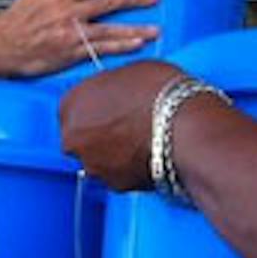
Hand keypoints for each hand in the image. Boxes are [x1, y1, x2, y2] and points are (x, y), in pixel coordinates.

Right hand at [0, 0, 160, 77]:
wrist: (2, 45)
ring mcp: (72, 32)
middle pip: (109, 2)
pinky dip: (121, 46)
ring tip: (156, 28)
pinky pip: (102, 48)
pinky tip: (137, 44)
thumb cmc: (17, 17)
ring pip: (111, 27)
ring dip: (136, 27)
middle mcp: (69, 10)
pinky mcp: (71, 51)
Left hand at [59, 60, 182, 190]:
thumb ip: (111, 86)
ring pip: (99, 158)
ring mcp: (92, 165)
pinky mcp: (114, 186)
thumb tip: (115, 93)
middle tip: (128, 125)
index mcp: (70, 103)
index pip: (74, 106)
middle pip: (82, 136)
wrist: (186, 128)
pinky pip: (118, 174)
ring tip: (144, 140)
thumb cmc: (161, 93)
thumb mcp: (129, 71)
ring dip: (114, 152)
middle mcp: (72, 138)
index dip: (96, 106)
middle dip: (100, 132)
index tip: (113, 107)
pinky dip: (130, 167)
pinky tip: (150, 154)